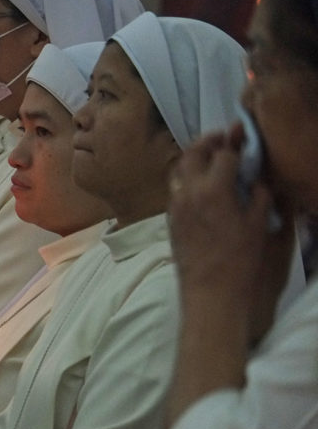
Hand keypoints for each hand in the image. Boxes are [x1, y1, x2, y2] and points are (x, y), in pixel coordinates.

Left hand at [168, 125, 293, 342]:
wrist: (210, 291)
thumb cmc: (240, 260)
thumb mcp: (260, 225)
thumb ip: (260, 195)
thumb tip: (257, 179)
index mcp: (213, 189)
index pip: (224, 155)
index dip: (236, 145)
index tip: (244, 139)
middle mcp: (188, 191)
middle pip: (193, 153)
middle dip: (208, 142)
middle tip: (222, 137)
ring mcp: (175, 205)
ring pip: (179, 169)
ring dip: (193, 158)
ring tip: (209, 157)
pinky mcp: (170, 219)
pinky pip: (175, 189)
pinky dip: (186, 178)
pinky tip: (199, 185)